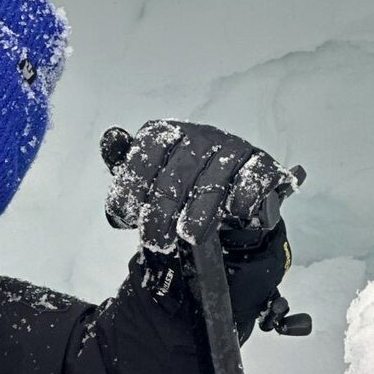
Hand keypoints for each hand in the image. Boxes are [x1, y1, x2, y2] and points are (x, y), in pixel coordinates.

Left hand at [100, 119, 299, 250]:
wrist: (229, 207)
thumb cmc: (181, 192)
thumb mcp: (147, 183)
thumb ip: (126, 167)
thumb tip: (110, 138)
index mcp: (169, 133)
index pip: (147, 150)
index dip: (134, 185)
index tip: (128, 217)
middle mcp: (200, 135)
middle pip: (178, 172)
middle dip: (162, 211)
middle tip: (155, 240)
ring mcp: (233, 148)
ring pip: (214, 180)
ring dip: (199, 213)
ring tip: (189, 237)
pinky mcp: (262, 165)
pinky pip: (253, 180)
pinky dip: (243, 200)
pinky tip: (233, 216)